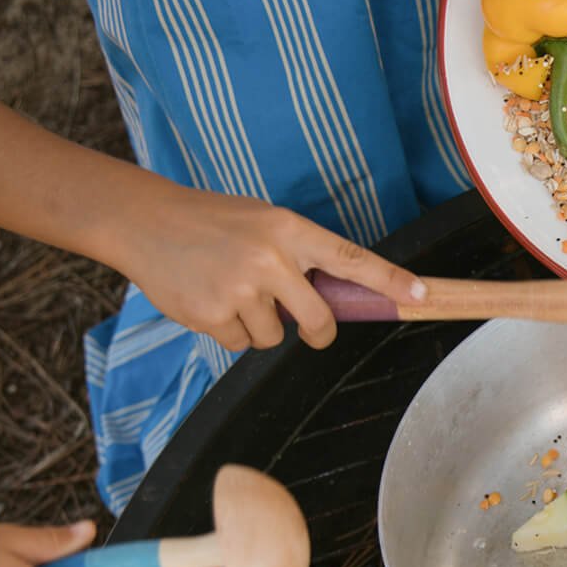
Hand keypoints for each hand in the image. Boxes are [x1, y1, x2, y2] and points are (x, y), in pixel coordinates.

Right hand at [105, 186, 426, 352]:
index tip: (421, 294)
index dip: (389, 280)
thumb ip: (300, 256)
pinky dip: (229, 331)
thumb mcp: (264, 223)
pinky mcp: (212, 314)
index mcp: (288, 230)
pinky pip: (240, 344)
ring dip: (259, 326)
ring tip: (231, 292)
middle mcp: (269, 259)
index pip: (351, 259)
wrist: (144, 221)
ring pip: (275, 337)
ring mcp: (240, 288)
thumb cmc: (213, 223)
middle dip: (317, 332)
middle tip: (309, 330)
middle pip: (319, 320)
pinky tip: (210, 301)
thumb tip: (335, 299)